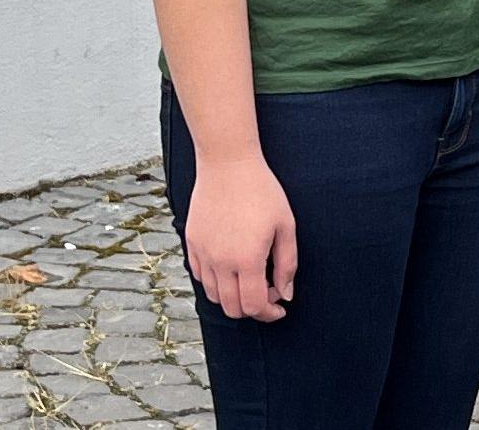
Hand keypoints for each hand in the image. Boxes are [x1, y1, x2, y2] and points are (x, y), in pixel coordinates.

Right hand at [185, 155, 295, 321]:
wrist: (227, 165)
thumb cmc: (262, 192)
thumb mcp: (285, 226)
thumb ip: (287, 265)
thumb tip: (284, 294)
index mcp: (246, 260)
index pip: (252, 306)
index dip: (268, 313)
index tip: (279, 308)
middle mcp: (220, 262)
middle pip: (231, 308)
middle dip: (252, 309)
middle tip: (268, 295)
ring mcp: (202, 254)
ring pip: (214, 296)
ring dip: (234, 297)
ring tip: (252, 279)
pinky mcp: (191, 244)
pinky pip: (201, 277)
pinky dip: (217, 282)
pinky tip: (233, 267)